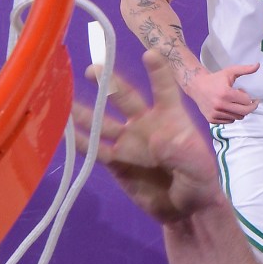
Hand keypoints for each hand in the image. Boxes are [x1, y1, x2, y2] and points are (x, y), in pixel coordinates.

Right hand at [76, 54, 226, 224]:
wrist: (185, 210)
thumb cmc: (199, 182)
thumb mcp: (198, 168)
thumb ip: (181, 153)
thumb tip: (158, 139)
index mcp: (171, 118)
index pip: (164, 90)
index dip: (157, 72)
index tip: (150, 53)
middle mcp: (146, 124)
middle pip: (125, 99)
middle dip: (109, 84)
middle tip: (93, 69)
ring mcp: (129, 142)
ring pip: (103, 122)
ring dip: (86, 111)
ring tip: (64, 98)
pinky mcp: (116, 162)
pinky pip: (95, 149)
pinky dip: (80, 140)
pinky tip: (63, 130)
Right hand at [185, 61, 258, 123]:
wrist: (196, 86)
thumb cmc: (215, 79)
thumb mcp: (230, 72)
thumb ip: (245, 69)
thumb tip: (258, 65)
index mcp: (226, 93)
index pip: (247, 101)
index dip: (248, 97)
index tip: (243, 92)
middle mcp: (220, 105)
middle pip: (245, 112)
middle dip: (250, 107)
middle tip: (251, 103)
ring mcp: (215, 113)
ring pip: (238, 117)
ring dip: (240, 111)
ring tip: (234, 102)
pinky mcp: (211, 119)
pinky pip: (229, 121)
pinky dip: (232, 116)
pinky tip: (227, 107)